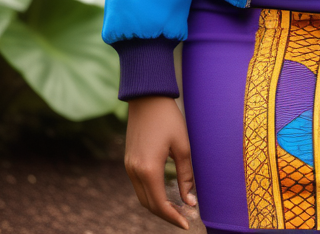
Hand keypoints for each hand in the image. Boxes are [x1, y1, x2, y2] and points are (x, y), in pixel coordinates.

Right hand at [125, 95, 196, 228]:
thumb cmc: (168, 118)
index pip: (159, 204)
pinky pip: (138, 186)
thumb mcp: (182, 145)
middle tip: (184, 218)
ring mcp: (129, 166)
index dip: (173, 217)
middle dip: (166, 215)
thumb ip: (186, 175)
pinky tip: (164, 193)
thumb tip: (191, 200)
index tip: (187, 224)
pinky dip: (151, 194)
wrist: (147, 97)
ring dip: (157, 206)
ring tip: (176, 208)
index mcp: (148, 169)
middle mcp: (135, 171)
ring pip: (142, 197)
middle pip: (149, 204)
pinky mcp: (129, 161)